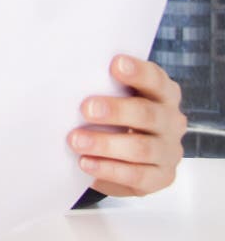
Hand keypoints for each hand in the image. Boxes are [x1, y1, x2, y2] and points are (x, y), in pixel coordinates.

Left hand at [67, 55, 186, 196]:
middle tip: (86, 109)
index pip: (156, 79)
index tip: (116, 64)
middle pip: (147, 114)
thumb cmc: (115, 117)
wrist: (125, 159)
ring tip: (76, 140)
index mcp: (163, 93)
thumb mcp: (114, 97)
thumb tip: (68, 75)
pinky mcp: (160, 177)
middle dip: (116, 110)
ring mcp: (168, 151)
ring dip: (105, 144)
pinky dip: (108, 169)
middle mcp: (171, 120)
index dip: (138, 72)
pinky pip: (136, 175)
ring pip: (140, 148)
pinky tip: (85, 162)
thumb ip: (103, 86)